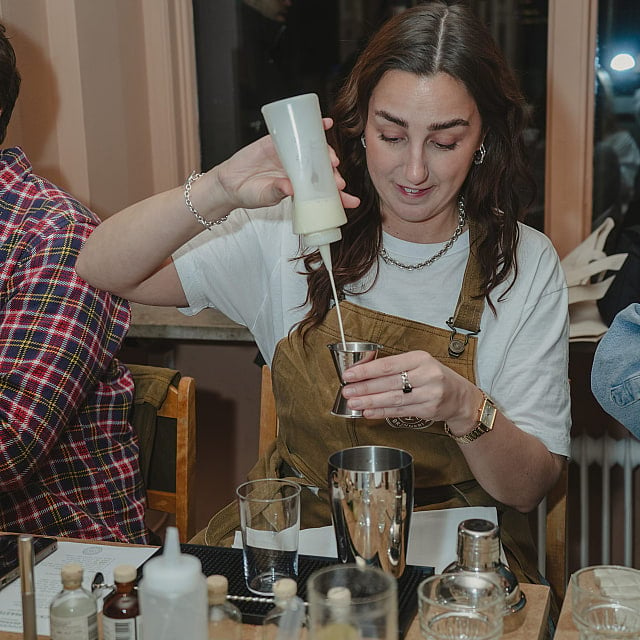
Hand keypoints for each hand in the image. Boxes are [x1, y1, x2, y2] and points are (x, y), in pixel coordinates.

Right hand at [214, 118, 359, 210]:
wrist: (229, 183)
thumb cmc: (250, 194)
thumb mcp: (266, 196)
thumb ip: (278, 191)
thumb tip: (291, 189)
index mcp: (301, 188)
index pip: (325, 192)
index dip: (341, 196)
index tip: (353, 201)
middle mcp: (299, 171)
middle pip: (324, 170)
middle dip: (335, 176)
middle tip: (339, 182)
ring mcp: (291, 155)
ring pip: (315, 151)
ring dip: (328, 154)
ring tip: (333, 160)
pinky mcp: (279, 141)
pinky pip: (299, 132)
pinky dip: (315, 126)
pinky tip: (325, 123)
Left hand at [341, 350, 479, 424]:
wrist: (460, 397)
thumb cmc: (434, 376)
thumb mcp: (417, 362)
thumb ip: (392, 364)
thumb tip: (363, 366)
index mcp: (420, 358)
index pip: (388, 365)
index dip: (366, 371)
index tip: (349, 375)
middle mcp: (427, 375)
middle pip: (389, 382)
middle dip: (365, 388)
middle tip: (347, 391)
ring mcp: (429, 394)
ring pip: (393, 398)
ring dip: (370, 402)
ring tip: (353, 403)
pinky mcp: (428, 410)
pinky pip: (400, 411)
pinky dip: (382, 412)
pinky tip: (368, 413)